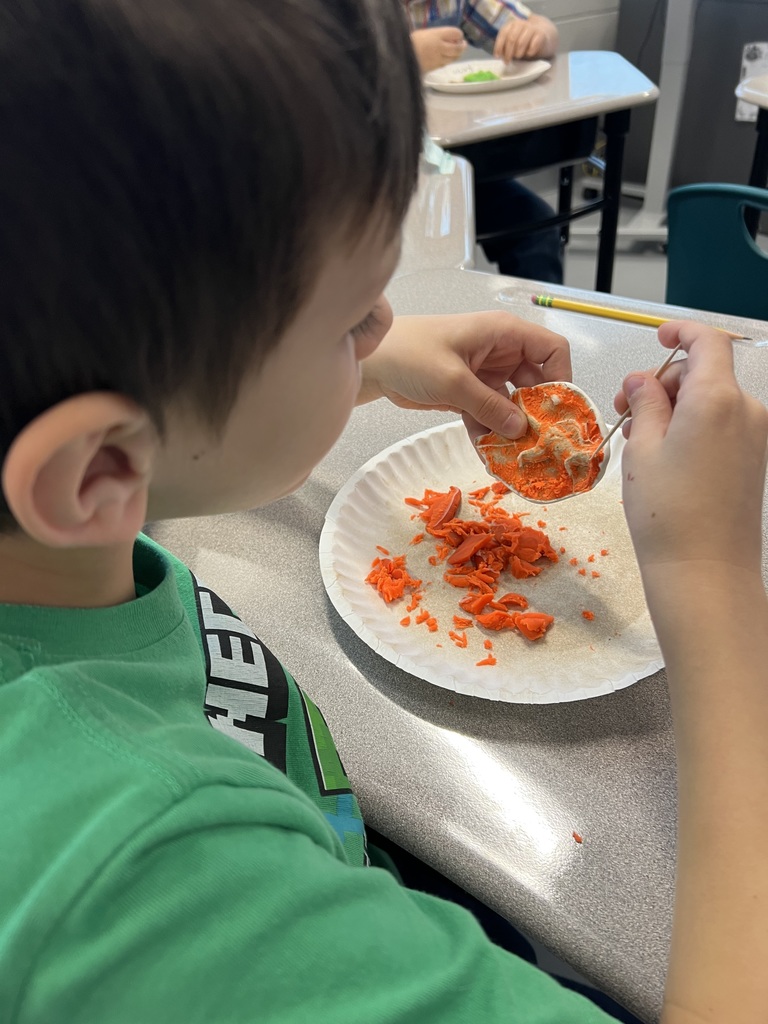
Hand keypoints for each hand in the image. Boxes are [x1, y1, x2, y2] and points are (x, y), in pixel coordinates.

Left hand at [358, 310, 570, 438]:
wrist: (372, 363)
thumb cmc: (410, 353)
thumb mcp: (453, 380)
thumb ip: (488, 405)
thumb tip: (521, 430)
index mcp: (503, 333)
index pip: (552, 350)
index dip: (562, 378)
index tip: (558, 411)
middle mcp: (500, 352)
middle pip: (536, 382)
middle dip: (538, 413)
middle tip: (541, 443)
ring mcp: (485, 374)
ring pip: (512, 404)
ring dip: (513, 428)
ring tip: (516, 456)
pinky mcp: (468, 393)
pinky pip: (489, 416)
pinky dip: (490, 433)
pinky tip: (490, 456)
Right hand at [411, 27, 466, 72]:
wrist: (401, 57)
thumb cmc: (410, 42)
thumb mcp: (423, 33)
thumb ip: (437, 36)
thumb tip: (448, 39)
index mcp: (437, 35)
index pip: (456, 33)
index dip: (459, 35)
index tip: (458, 36)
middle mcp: (440, 47)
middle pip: (457, 48)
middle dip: (461, 46)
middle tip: (462, 45)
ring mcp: (438, 59)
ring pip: (453, 58)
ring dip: (456, 55)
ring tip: (456, 52)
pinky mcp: (434, 68)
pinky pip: (444, 64)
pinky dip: (448, 61)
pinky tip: (446, 59)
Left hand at [493, 15, 557, 61]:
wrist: (543, 36)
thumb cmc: (525, 42)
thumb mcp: (513, 44)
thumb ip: (506, 47)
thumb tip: (499, 56)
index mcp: (512, 25)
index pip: (503, 33)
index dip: (499, 46)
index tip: (498, 57)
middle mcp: (521, 24)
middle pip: (512, 39)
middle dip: (508, 53)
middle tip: (507, 62)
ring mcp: (532, 28)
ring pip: (521, 42)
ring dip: (518, 53)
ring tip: (519, 56)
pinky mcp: (541, 34)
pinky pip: (533, 45)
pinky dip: (529, 52)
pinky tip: (529, 54)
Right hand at [615, 321, 767, 575]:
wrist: (704, 569)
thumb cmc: (667, 510)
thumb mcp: (641, 447)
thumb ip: (645, 402)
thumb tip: (643, 380)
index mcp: (717, 398)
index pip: (708, 341)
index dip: (682, 332)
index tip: (659, 337)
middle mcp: (747, 410)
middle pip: (706, 373)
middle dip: (665, 383)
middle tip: (624, 409)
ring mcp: (756, 436)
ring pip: (713, 401)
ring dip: (676, 408)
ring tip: (639, 441)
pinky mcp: (756, 460)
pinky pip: (724, 426)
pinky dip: (695, 427)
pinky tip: (665, 456)